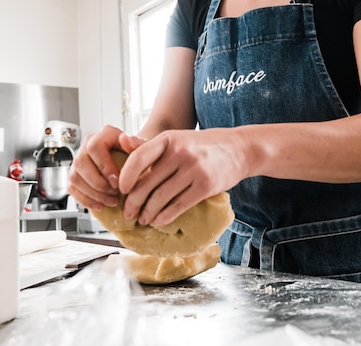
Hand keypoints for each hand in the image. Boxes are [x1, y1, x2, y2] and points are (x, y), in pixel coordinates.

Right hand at [68, 126, 144, 210]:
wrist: (133, 162)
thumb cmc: (138, 155)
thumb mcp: (144, 149)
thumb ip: (138, 144)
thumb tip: (126, 140)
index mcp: (105, 135)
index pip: (95, 147)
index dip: (104, 166)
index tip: (117, 182)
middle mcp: (88, 145)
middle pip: (81, 162)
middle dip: (98, 183)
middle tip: (115, 194)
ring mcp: (79, 160)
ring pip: (75, 177)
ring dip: (93, 194)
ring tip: (111, 201)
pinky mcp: (76, 175)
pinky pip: (72, 188)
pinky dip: (85, 200)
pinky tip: (100, 205)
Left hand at [118, 128, 248, 227]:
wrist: (239, 148)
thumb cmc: (202, 145)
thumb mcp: (176, 139)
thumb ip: (149, 145)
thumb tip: (121, 143)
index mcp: (169, 138)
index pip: (139, 157)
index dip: (126, 176)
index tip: (121, 190)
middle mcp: (180, 152)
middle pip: (148, 182)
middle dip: (134, 202)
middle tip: (128, 212)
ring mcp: (194, 169)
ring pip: (161, 197)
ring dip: (148, 212)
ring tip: (142, 219)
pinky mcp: (205, 186)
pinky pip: (178, 205)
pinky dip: (165, 217)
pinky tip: (158, 221)